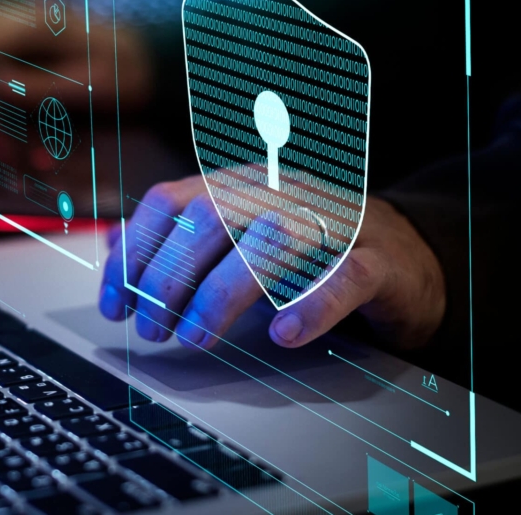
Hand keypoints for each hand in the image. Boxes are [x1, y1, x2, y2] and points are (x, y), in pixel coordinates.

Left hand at [98, 175, 445, 349]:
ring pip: (271, 240)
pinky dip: (310, 306)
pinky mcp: (380, 260)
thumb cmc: (312, 251)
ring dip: (221, 293)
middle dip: (168, 277)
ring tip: (195, 338)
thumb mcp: (236, 237)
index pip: (172, 201)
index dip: (134, 252)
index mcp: (242, 183)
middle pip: (211, 217)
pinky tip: (280, 334)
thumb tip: (110, 249)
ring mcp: (335, 220)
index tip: (113, 304)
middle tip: (151, 330)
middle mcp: (283, 191)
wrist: (410, 253)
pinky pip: (346, 276)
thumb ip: (177, 240)